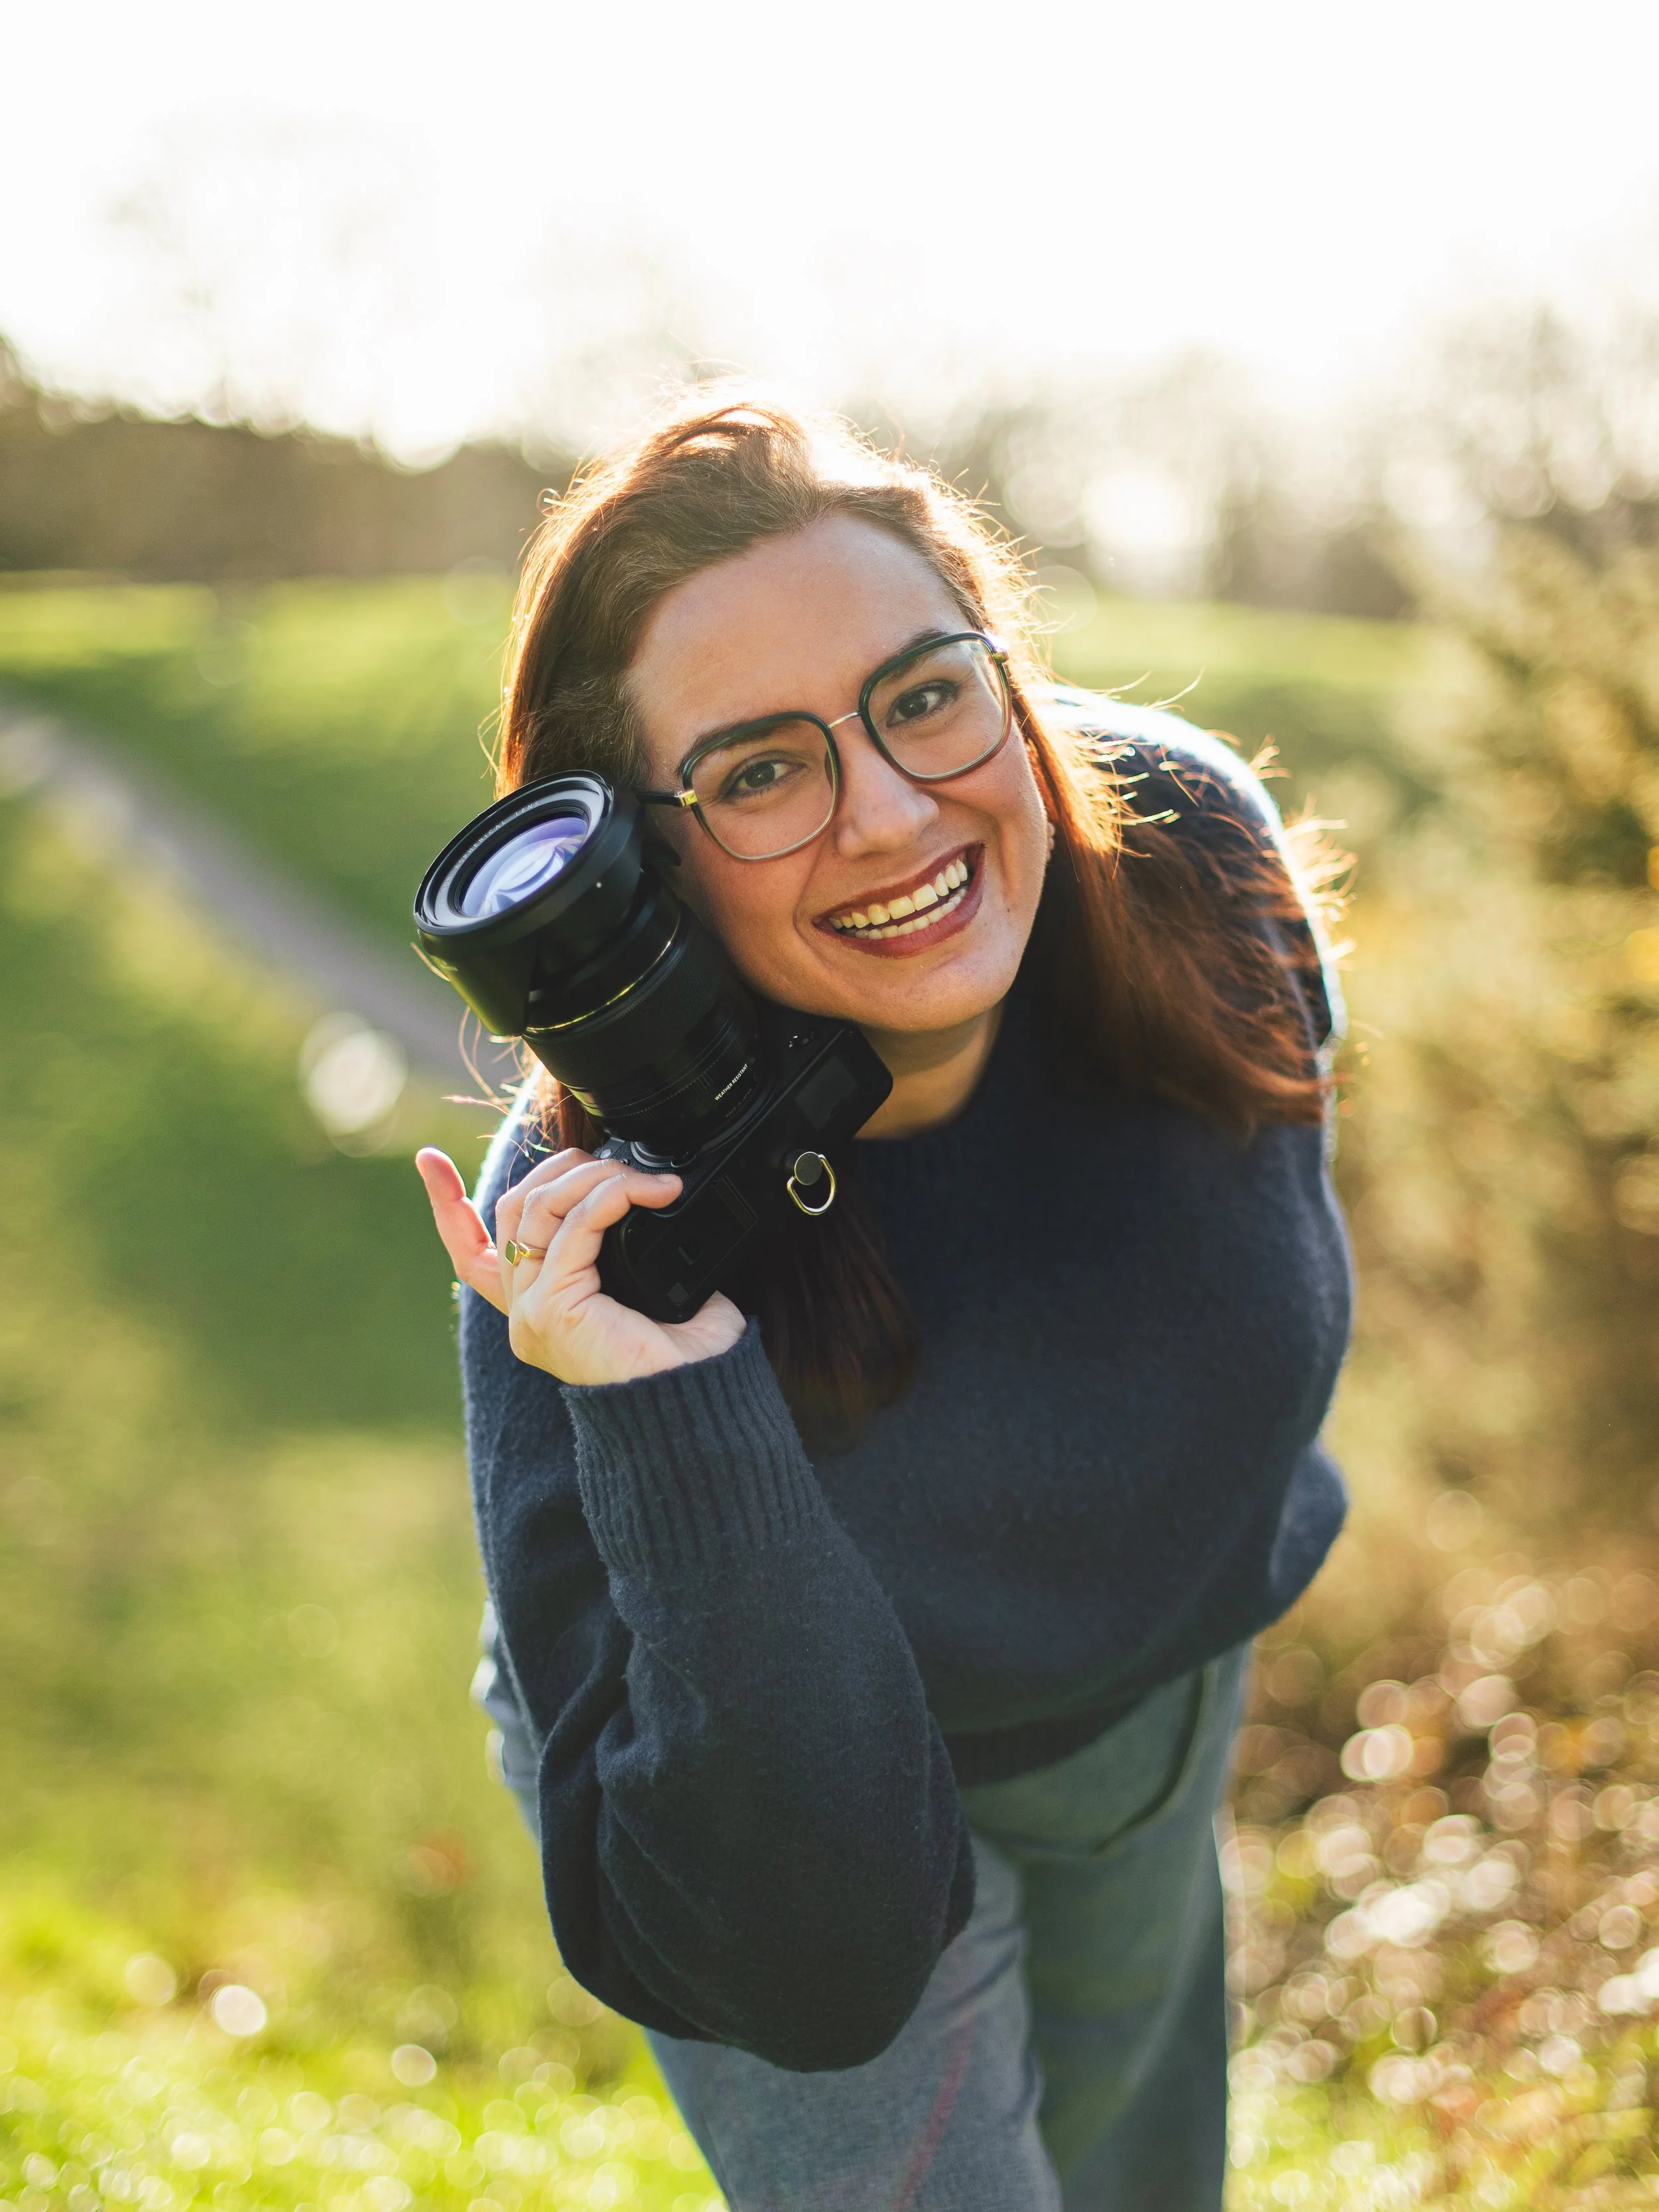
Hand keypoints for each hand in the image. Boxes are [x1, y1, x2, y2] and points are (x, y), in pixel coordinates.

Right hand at [415, 1146, 744, 1385]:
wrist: (699, 1408)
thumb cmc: (688, 1356)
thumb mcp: (649, 1288)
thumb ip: (627, 1247)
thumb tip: (648, 1194)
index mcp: (539, 1308)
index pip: (472, 1252)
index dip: (446, 1204)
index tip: (429, 1160)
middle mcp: (524, 1311)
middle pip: (515, 1209)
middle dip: (566, 1168)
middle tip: (624, 1164)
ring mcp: (531, 1311)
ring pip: (538, 1207)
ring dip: (594, 1176)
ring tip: (647, 1181)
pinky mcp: (552, 1310)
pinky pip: (576, 1226)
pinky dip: (613, 1196)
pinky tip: (650, 1193)